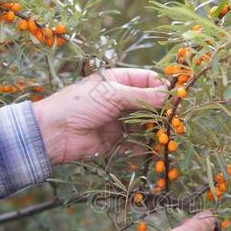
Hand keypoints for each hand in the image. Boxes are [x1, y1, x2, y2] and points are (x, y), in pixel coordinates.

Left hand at [32, 68, 167, 164]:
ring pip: (145, 124)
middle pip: (150, 104)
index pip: (148, 80)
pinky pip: (136, 144)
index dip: (162, 87)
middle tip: (174, 119)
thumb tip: (168, 96)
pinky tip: (154, 149)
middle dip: (162, 111)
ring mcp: (119, 121)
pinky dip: (145, 147)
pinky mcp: (116, 141)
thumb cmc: (80, 104)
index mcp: (118, 82)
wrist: (54, 132)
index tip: (176, 97)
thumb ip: (141, 96)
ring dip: (156, 130)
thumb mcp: (112, 95)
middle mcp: (121, 100)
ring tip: (166, 135)